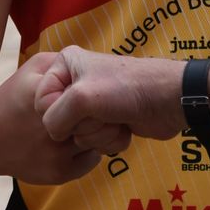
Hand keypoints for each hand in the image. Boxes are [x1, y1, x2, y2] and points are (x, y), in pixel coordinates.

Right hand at [0, 52, 123, 183]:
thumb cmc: (11, 98)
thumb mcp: (33, 68)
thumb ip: (63, 64)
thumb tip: (92, 69)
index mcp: (49, 98)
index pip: (93, 96)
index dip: (94, 93)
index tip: (89, 93)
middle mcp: (55, 128)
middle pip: (100, 121)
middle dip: (97, 115)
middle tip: (90, 110)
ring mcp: (57, 154)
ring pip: (99, 142)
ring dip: (93, 133)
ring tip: (78, 125)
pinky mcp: (59, 174)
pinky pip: (90, 161)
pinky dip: (86, 152)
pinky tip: (71, 142)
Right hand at [34, 46, 184, 143]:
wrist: (168, 100)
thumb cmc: (127, 88)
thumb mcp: (81, 98)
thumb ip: (54, 117)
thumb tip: (54, 136)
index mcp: (65, 66)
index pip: (41, 101)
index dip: (56, 112)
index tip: (77, 108)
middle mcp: (75, 83)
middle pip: (60, 121)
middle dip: (83, 125)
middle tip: (101, 113)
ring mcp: (92, 104)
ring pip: (78, 135)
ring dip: (98, 134)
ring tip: (115, 119)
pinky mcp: (106, 122)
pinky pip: (94, 143)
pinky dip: (110, 140)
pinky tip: (124, 128)